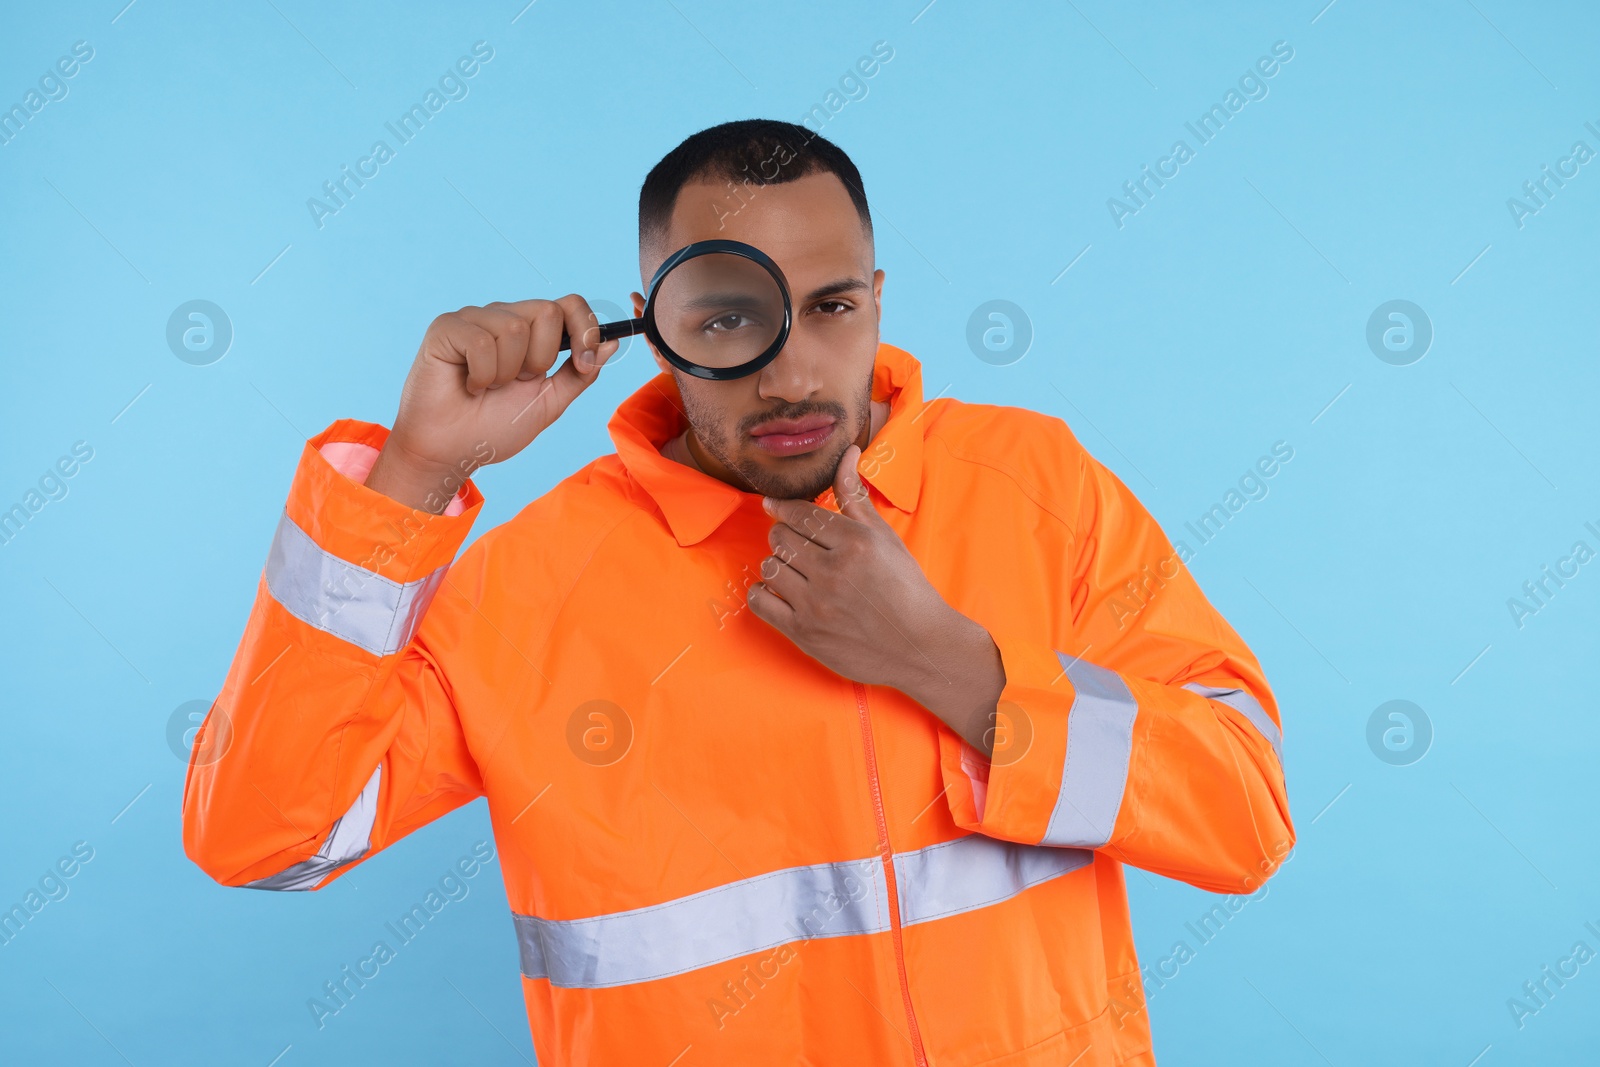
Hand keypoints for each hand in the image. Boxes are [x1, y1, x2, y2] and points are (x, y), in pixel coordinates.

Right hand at [366, 296, 619, 510]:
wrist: (452, 452)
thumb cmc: (494, 428)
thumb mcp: (550, 402)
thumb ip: (581, 373)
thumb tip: (612, 343)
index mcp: (532, 333)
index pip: (569, 304)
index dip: (585, 328)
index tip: (583, 363)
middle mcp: (504, 317)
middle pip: (547, 312)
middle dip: (540, 359)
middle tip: (515, 383)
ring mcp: (475, 319)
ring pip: (515, 328)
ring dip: (506, 372)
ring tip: (487, 386)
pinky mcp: (447, 327)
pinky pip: (481, 341)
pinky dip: (481, 375)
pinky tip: (468, 385)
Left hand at [748, 446, 1005, 750]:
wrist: (921, 646)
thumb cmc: (907, 589)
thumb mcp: (885, 538)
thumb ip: (856, 497)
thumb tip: (846, 453)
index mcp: (855, 543)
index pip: (800, 514)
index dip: (783, 508)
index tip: (776, 506)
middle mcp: (832, 571)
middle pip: (780, 538)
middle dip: (784, 536)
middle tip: (797, 544)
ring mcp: (816, 605)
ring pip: (769, 567)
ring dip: (777, 564)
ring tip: (795, 570)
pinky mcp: (804, 633)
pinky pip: (760, 602)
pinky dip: (764, 593)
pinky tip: (781, 592)